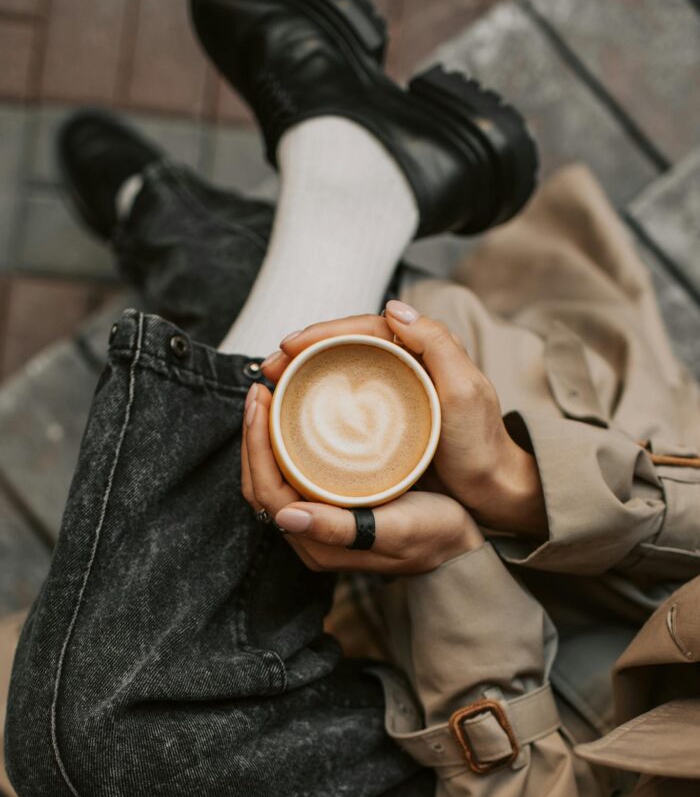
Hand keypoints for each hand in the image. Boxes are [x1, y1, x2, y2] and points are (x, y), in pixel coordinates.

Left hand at [241, 382, 482, 574]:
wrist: (462, 546)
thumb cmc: (436, 535)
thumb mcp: (396, 531)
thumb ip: (341, 529)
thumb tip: (285, 517)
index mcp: (317, 544)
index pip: (266, 491)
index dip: (255, 444)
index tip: (260, 398)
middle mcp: (309, 535)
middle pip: (262, 482)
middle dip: (254, 435)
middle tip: (260, 387)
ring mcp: (318, 521)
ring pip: (275, 476)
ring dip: (266, 437)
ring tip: (272, 394)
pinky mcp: (332, 506)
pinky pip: (295, 473)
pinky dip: (286, 443)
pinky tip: (295, 415)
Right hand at [261, 306, 546, 537]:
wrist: (496, 489)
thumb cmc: (481, 445)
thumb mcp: (465, 392)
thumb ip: (436, 345)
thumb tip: (393, 308)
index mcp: (424, 348)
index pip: (363, 327)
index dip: (321, 332)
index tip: (288, 346)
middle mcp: (408, 363)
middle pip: (345, 346)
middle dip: (302, 351)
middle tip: (267, 368)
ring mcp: (397, 390)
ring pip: (341, 370)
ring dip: (303, 373)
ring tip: (272, 385)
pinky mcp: (388, 418)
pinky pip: (346, 398)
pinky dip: (317, 399)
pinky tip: (295, 410)